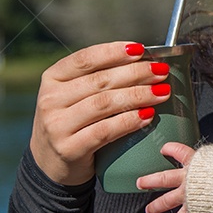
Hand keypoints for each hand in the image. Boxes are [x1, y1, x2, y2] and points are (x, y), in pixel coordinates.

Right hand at [30, 42, 171, 185]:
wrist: (51, 163)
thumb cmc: (73, 121)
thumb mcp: (75, 94)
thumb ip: (99, 78)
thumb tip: (145, 61)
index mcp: (52, 78)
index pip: (85, 59)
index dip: (113, 52)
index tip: (140, 49)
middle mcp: (50, 99)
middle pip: (99, 81)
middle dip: (136, 73)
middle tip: (161, 71)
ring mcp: (56, 125)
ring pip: (104, 104)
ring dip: (138, 96)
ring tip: (162, 92)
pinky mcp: (68, 149)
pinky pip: (104, 131)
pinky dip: (129, 121)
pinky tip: (148, 116)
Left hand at [137, 142, 195, 212]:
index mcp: (199, 162)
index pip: (180, 152)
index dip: (171, 149)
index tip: (164, 149)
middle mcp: (189, 178)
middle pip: (164, 178)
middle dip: (151, 181)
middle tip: (140, 183)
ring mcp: (188, 195)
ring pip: (167, 200)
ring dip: (156, 206)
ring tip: (149, 211)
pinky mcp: (192, 210)